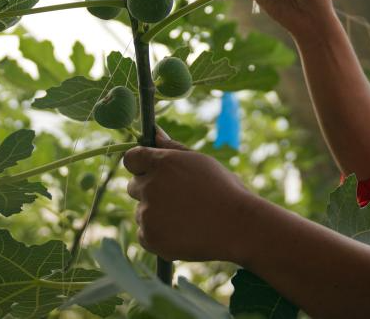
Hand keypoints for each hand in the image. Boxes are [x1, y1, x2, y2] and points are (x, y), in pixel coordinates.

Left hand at [124, 130, 258, 262]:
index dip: (140, 165)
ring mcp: (147, 213)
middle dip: (149, 191)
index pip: (131, 158)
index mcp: (162, 162)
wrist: (238, 226)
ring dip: (155, 214)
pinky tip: (182, 232)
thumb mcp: (201, 162)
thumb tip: (154, 132)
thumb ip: (172, 147)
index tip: (151, 173)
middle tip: (178, 199)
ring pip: (141, 212)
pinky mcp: (149, 237)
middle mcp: (150, 185)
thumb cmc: (224, 190)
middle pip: (133, 186)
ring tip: (186, 218)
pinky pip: (144, 234)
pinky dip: (158, 235)